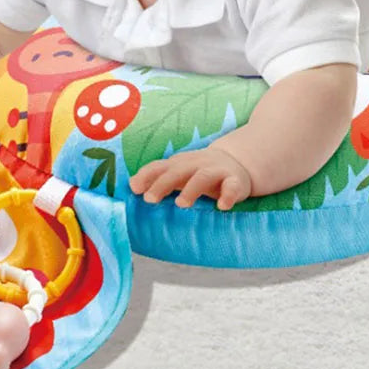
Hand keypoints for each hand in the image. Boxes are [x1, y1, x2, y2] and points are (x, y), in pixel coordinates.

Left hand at [129, 144, 252, 210]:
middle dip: (163, 184)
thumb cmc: (199, 171)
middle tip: (150, 199)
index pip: (160, 166)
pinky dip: (227, 195)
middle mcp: (196, 165)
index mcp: (180, 164)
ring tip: (181, 203)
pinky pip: (232, 187)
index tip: (134, 189)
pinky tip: (222, 206)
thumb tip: (132, 186)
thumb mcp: (178, 172)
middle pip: (178, 171)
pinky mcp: (235, 181)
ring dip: (191, 189)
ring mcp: (216, 171)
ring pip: (203, 176)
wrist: (236, 163)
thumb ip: (157, 178)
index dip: (147, 176)